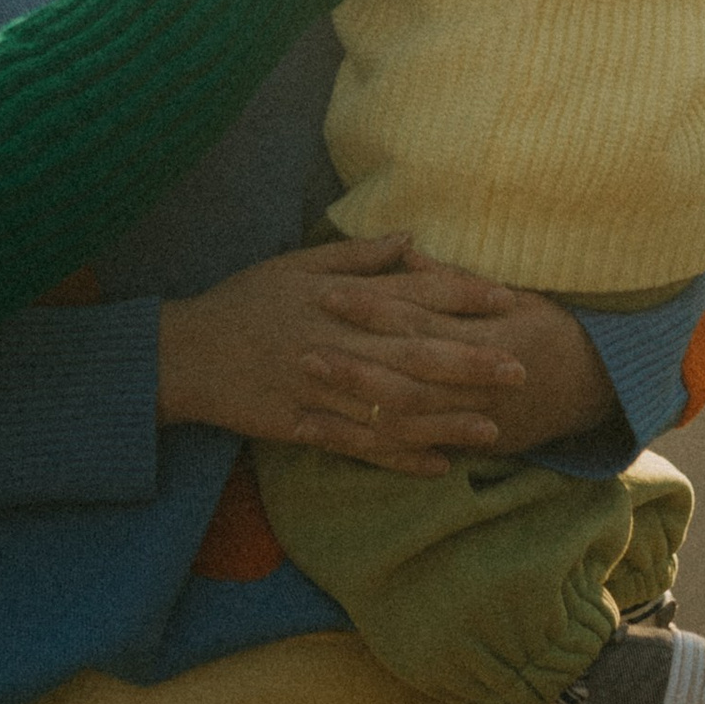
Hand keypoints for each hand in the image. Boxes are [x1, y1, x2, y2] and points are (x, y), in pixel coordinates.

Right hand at [156, 238, 612, 474]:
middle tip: (521, 369)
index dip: (462, 297)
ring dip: (446, 417)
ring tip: (494, 427)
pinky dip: (399, 457)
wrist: (183, 352)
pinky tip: (438, 465)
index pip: (411, 295)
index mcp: (338, 299)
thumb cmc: (242, 302)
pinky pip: (359, 445)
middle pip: (414, 353)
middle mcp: (336, 342)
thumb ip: (357, 256)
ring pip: (393, 406)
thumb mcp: (295, 265)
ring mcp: (320, 387)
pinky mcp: (302, 424)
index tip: (508, 300)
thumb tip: (412, 238)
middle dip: (471, 361)